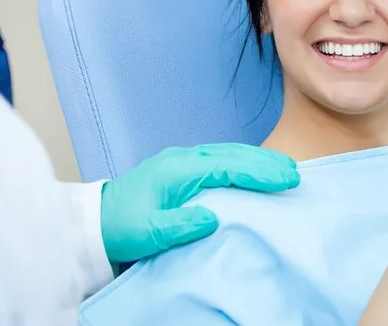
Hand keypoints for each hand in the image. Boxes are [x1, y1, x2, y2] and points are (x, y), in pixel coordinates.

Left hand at [100, 143, 299, 263]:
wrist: (92, 221)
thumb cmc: (119, 227)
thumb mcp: (146, 233)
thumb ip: (178, 225)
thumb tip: (212, 217)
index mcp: (178, 170)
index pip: (228, 166)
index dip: (259, 171)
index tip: (285, 179)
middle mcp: (183, 159)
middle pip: (233, 154)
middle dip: (266, 162)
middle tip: (295, 172)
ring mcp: (183, 162)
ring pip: (228, 154)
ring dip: (257, 160)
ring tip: (284, 170)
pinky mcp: (182, 169)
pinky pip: (220, 160)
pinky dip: (243, 163)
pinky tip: (256, 171)